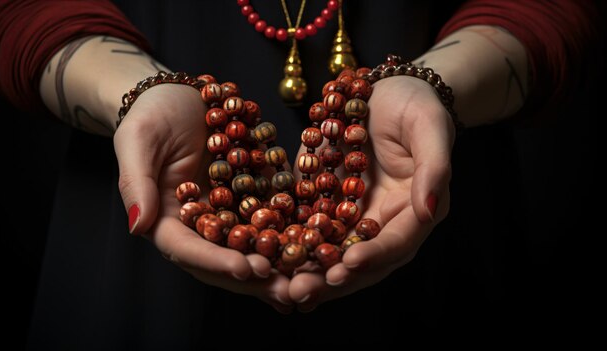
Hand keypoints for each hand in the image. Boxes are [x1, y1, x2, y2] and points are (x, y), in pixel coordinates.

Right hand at [113, 84, 291, 312]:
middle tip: (287, 290)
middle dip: (254, 276)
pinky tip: (316, 245)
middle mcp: (197, 223)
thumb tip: (137, 226)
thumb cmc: (151, 115)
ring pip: (251, 246)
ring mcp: (226, 213)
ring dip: (277, 264)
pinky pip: (270, 218)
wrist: (178, 96)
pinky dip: (290, 233)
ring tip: (306, 280)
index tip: (246, 270)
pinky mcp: (250, 198)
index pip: (188, 249)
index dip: (216, 262)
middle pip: (223, 258)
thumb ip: (137, 184)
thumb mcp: (138, 141)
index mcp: (166, 219)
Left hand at [289, 76, 454, 310]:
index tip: (348, 265)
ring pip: (332, 252)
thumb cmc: (416, 105)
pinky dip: (291, 246)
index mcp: (415, 210)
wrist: (387, 92)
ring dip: (308, 272)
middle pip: (361, 259)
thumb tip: (430, 210)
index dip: (374, 256)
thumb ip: (434, 169)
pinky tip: (268, 260)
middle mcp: (384, 221)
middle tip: (301, 293)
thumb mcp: (429, 127)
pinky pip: (309, 228)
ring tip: (281, 288)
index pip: (396, 242)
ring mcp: (353, 214)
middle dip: (332, 279)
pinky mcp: (327, 203)